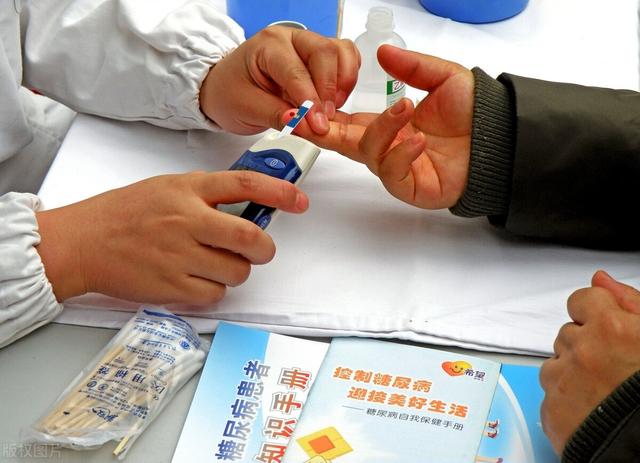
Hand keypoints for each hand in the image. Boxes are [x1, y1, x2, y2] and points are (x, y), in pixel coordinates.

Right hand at [35, 171, 307, 305]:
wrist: (83, 242)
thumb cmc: (124, 213)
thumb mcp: (168, 188)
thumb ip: (207, 195)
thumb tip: (251, 208)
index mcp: (187, 189)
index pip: (245, 184)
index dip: (280, 192)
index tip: (299, 201)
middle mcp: (186, 220)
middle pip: (251, 237)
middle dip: (264, 248)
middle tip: (259, 249)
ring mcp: (180, 255)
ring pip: (237, 271)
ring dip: (236, 270)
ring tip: (213, 263)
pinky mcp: (172, 287)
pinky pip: (215, 294)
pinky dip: (214, 289)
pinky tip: (195, 278)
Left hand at [200, 26, 359, 135]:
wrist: (224, 89)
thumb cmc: (230, 93)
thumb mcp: (246, 108)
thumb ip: (277, 115)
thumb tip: (305, 123)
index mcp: (268, 45)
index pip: (296, 71)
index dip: (310, 101)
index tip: (318, 126)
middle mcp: (291, 38)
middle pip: (325, 52)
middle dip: (329, 90)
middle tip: (325, 119)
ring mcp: (307, 45)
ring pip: (340, 52)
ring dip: (342, 83)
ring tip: (331, 109)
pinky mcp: (318, 57)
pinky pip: (344, 58)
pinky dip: (346, 78)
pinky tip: (336, 100)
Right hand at [294, 45, 473, 208]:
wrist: (502, 139)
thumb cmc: (476, 113)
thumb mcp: (443, 78)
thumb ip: (412, 66)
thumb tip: (382, 53)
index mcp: (390, 125)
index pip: (347, 122)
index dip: (325, 115)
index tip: (306, 105)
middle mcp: (388, 147)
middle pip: (345, 142)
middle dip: (323, 131)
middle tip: (308, 118)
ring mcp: (398, 168)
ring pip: (369, 153)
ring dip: (382, 129)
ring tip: (407, 108)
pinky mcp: (411, 187)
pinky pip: (393, 173)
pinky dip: (402, 155)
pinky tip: (419, 140)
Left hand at [540, 270, 639, 453]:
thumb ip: (629, 303)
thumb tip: (600, 277)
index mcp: (612, 328)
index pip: (581, 300)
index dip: (593, 314)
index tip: (603, 328)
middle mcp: (582, 350)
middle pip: (569, 333)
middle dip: (585, 346)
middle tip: (613, 369)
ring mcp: (563, 380)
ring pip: (555, 363)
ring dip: (571, 373)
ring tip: (603, 393)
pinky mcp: (551, 410)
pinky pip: (549, 394)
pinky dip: (565, 401)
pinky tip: (590, 411)